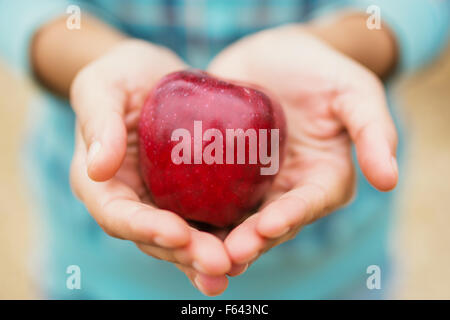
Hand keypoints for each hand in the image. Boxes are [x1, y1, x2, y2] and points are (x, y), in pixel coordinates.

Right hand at [70, 39, 230, 295]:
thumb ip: (98, 121)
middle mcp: (131, 200)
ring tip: (234, 268)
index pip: (118, 215)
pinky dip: (224, 237)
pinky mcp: (189, 195)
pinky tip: (248, 248)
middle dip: (185, 254)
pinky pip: (205, 220)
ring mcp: (161, 201)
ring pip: (182, 239)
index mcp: (103, 182)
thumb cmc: (121, 75)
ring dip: (206, 258)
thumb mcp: (103, 85)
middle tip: (219, 264)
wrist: (153, 75)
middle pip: (154, 238)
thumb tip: (96, 168)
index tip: (178, 233)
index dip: (146, 228)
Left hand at [208, 25, 397, 272]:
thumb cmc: (320, 69)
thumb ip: (374, 129)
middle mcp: (288, 191)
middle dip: (250, 241)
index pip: (309, 204)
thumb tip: (390, 179)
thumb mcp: (354, 91)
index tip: (267, 226)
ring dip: (218, 240)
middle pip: (270, 223)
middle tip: (228, 254)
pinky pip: (208, 197)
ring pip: (236, 220)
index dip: (291, 217)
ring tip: (196, 252)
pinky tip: (174, 224)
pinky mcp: (222, 175)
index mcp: (323, 180)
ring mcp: (253, 185)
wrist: (274, 54)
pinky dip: (194, 214)